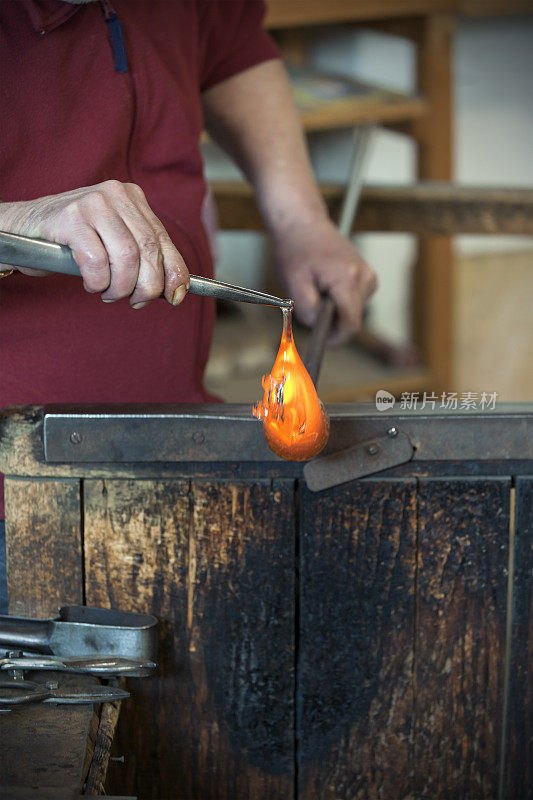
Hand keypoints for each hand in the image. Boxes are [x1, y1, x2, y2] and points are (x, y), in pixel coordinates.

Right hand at [0, 181, 188, 307]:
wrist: (25, 229)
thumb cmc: (75, 242)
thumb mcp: (115, 244)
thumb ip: (143, 258)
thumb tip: (174, 290)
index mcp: (134, 198)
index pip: (164, 240)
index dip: (175, 273)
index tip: (175, 297)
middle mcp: (117, 194)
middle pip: (149, 250)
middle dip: (147, 286)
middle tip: (134, 301)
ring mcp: (94, 202)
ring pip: (126, 257)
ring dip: (120, 286)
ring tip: (108, 292)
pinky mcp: (71, 217)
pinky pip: (97, 261)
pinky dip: (98, 282)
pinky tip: (91, 283)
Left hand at [272, 217, 376, 344]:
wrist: (303, 223)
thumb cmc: (296, 249)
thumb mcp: (293, 281)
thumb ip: (306, 308)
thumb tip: (318, 324)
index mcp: (349, 280)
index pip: (351, 324)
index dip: (336, 338)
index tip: (323, 342)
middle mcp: (365, 278)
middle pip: (352, 319)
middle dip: (331, 321)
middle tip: (310, 306)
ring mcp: (368, 276)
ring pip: (353, 311)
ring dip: (333, 309)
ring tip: (315, 288)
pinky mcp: (366, 275)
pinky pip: (353, 300)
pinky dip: (338, 299)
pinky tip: (325, 283)